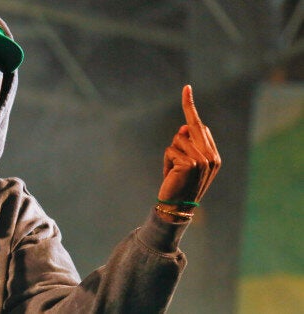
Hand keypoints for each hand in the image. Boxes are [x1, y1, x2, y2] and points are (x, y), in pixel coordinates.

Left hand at [158, 85, 220, 206]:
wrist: (177, 207)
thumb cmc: (178, 184)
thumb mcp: (184, 163)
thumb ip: (186, 145)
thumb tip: (183, 127)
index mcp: (213, 156)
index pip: (200, 126)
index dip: (190, 107)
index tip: (186, 88)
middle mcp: (211, 156)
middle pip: (190, 128)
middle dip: (183, 119)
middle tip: (181, 125)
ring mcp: (203, 160)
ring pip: (177, 140)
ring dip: (170, 155)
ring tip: (174, 172)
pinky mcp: (191, 163)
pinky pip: (170, 150)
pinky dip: (166, 161)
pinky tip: (171, 175)